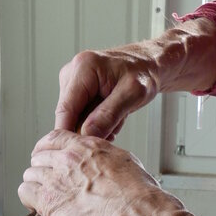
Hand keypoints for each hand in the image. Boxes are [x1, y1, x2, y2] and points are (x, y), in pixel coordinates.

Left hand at [19, 130, 180, 215]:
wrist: (132, 211)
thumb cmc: (135, 191)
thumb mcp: (121, 158)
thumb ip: (101, 156)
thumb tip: (99, 161)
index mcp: (83, 146)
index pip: (52, 139)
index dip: (46, 149)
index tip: (46, 156)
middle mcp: (65, 160)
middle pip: (38, 157)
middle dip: (42, 168)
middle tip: (48, 180)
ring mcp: (54, 180)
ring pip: (29, 175)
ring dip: (35, 184)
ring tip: (45, 194)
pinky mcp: (48, 201)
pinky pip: (24, 193)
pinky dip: (29, 199)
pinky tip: (38, 204)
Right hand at [54, 19, 215, 138]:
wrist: (150, 64)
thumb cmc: (144, 72)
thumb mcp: (132, 95)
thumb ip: (108, 115)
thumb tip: (86, 134)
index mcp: (83, 68)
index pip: (65, 110)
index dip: (71, 134)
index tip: (84, 150)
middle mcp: (72, 73)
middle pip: (68, 116)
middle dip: (90, 129)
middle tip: (115, 126)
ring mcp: (72, 82)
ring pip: (75, 118)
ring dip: (96, 126)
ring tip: (118, 116)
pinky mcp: (76, 90)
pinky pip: (81, 116)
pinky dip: (97, 121)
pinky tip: (112, 114)